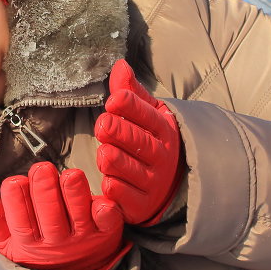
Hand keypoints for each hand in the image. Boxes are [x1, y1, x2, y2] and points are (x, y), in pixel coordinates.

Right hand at [0, 162, 128, 269]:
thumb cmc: (38, 248)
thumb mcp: (10, 239)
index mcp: (30, 242)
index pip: (21, 222)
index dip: (17, 202)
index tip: (14, 182)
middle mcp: (56, 242)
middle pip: (50, 217)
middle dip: (45, 192)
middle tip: (42, 170)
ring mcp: (82, 238)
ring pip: (78, 217)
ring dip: (75, 196)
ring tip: (71, 176)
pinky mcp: (105, 232)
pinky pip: (106, 224)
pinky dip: (105, 213)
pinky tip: (102, 202)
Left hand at [94, 58, 183, 225]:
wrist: (168, 184)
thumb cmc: (149, 141)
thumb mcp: (146, 114)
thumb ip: (131, 92)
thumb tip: (119, 64)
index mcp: (163, 130)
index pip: (148, 115)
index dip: (131, 107)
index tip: (114, 100)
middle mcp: (161, 156)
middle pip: (138, 142)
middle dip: (119, 131)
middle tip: (103, 124)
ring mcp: (152, 182)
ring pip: (127, 169)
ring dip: (111, 159)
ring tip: (104, 152)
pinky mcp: (140, 205)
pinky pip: (122, 196)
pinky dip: (112, 188)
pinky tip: (107, 181)